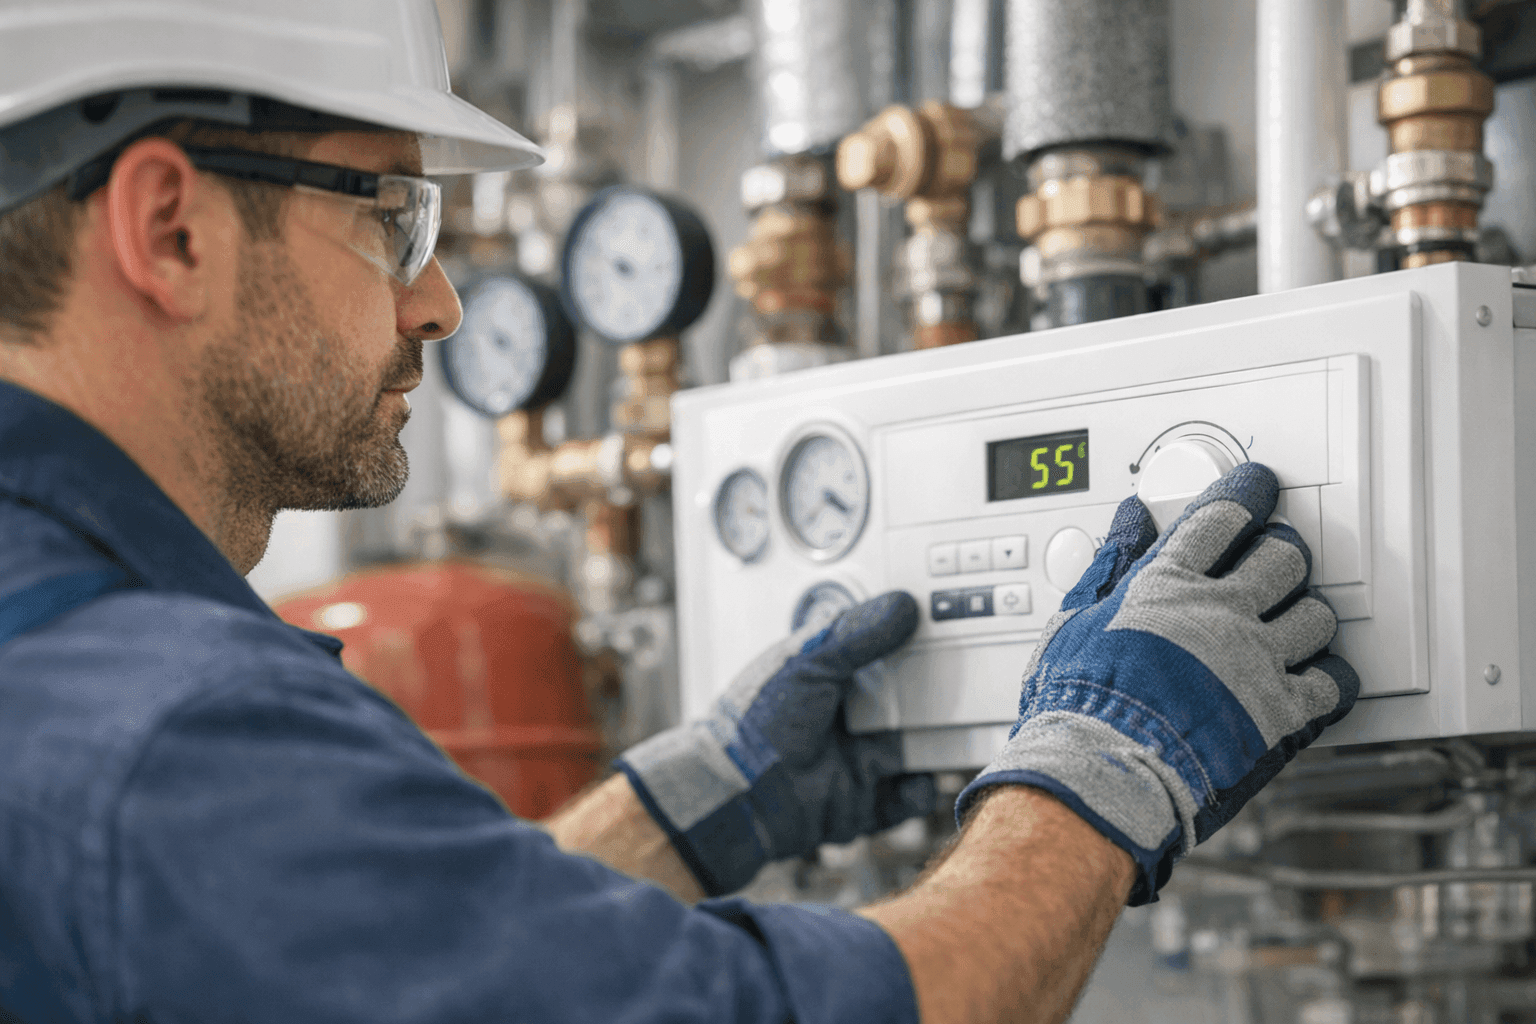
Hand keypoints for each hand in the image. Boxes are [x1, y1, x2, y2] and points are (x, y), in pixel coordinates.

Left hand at [618, 592, 935, 895]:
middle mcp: (850, 719)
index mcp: (833, 680)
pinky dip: (920, 790)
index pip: (885, 656)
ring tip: (958, 729)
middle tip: (966, 680)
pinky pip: (907, 797)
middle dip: (937, 695)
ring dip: (937, 742)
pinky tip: (919, 778)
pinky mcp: (865, 802)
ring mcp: (859, 760)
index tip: (946, 631)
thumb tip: (902, 605)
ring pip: (915, 748)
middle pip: (909, 702)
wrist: (737, 794)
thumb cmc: (755, 725)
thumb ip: (855, 635)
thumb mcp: (806, 663)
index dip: (914, 645)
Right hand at [957, 463, 1359, 904]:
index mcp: (1166, 584)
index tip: (1259, 489)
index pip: (1223, 517)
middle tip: (1276, 558)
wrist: (1100, 775)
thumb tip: (1128, 521)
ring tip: (1292, 619)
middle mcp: (1220, 613)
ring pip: (1317, 613)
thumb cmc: (1075, 708)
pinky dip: (1330, 677)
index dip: (1249, 494)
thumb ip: (1109, 565)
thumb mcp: (1075, 622)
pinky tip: (1314, 677)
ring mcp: (1255, 662)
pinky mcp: (1279, 714)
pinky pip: (1334, 683)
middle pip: (1283, 556)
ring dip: (1307, 611)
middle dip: (1283, 551)